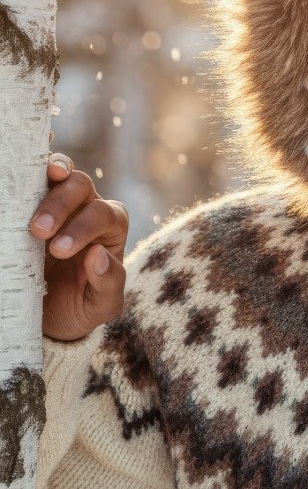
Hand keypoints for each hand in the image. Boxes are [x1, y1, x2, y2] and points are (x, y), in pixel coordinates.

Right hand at [28, 153, 128, 341]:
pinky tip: (15, 175)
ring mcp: (59, 201)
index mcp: (111, 228)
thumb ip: (109, 283)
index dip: (83, 228)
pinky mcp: (32, 201)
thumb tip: (98, 254)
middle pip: (80, 186)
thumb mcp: (101, 305)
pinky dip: (29, 171)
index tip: (59, 251)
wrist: (45, 317)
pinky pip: (34, 177)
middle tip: (37, 231)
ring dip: (42, 184)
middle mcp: (87, 207)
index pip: (105, 215)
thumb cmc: (79, 307)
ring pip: (58, 173)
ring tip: (24, 201)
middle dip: (59, 205)